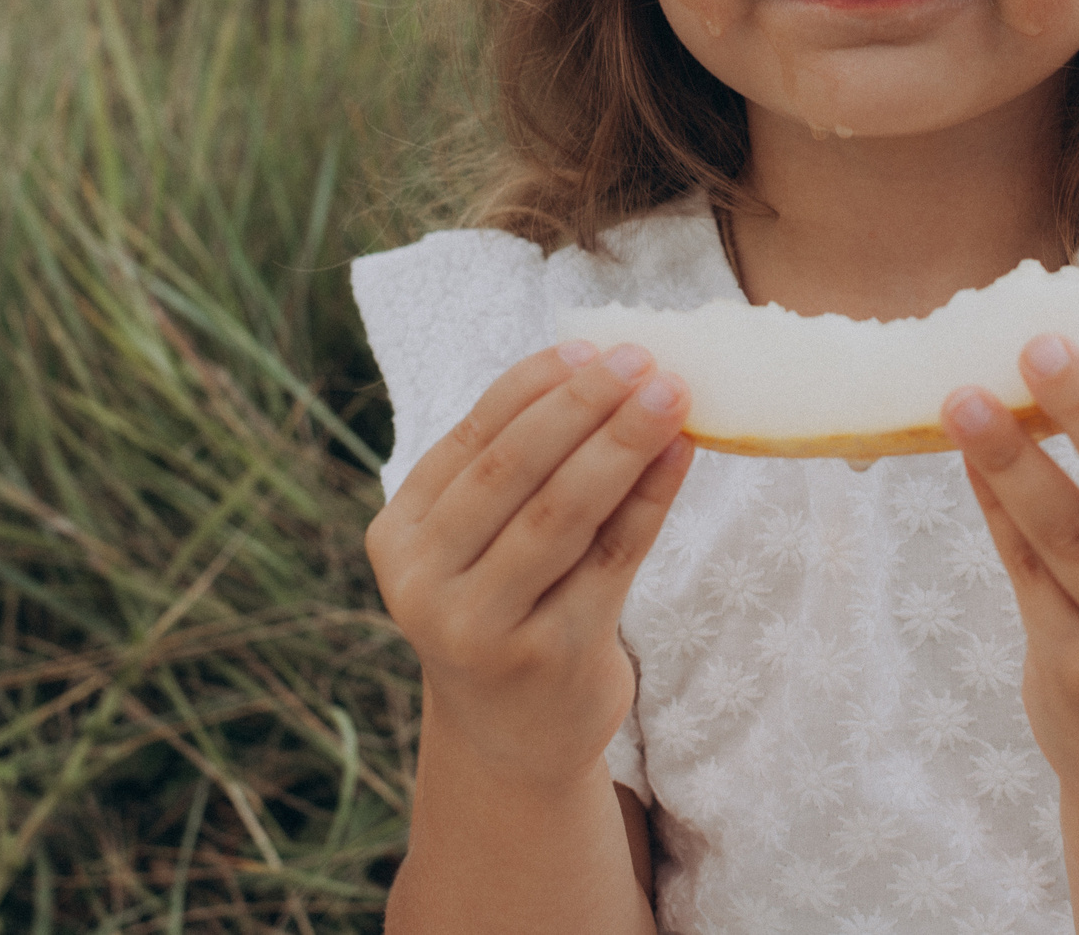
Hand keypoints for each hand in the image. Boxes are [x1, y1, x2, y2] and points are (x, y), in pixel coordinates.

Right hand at [367, 342, 693, 787]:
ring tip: (672, 396)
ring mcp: (485, 627)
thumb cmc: (504, 605)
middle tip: (639, 358)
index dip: (533, 386)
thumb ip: (521, 467)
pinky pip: (611, 558)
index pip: (470, 440)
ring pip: (562, 513)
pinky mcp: (551, 656)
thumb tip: (602, 362)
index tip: (590, 342)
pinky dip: (648, 498)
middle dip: (581, 405)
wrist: (511, 735)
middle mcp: (426, 584)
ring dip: (622, 443)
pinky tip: (679, 455)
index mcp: (399, 536)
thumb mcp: (482, 539)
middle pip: (513, 472)